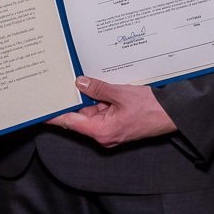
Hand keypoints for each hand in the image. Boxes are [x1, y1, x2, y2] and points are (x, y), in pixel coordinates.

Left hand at [47, 77, 175, 146]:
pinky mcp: (117, 124)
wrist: (173, 114)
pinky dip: (99, 100)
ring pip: (92, 112)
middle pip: (80, 116)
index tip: (40, 111)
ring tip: (83, 79)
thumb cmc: (152, 109)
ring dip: (89, 98)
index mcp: (101, 131)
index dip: (54, 116)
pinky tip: (98, 86)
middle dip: (73, 99)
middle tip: (60, 82)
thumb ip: (98, 89)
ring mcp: (110, 130)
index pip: (70, 123)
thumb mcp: (122, 94)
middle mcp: (103, 134)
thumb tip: (80, 83)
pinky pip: (102, 111)